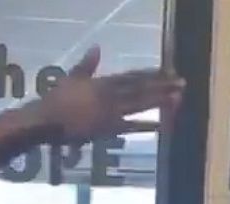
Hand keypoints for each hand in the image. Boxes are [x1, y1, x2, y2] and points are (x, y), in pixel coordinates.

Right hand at [34, 46, 185, 144]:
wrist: (48, 121)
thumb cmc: (57, 100)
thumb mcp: (72, 78)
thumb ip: (87, 64)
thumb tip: (96, 47)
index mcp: (104, 83)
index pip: (132, 77)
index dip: (151, 74)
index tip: (167, 72)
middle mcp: (111, 96)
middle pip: (141, 89)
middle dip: (162, 85)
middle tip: (181, 83)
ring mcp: (111, 113)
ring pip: (140, 104)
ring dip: (159, 100)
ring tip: (178, 97)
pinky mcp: (109, 129)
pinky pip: (131, 127)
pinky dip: (147, 125)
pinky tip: (163, 124)